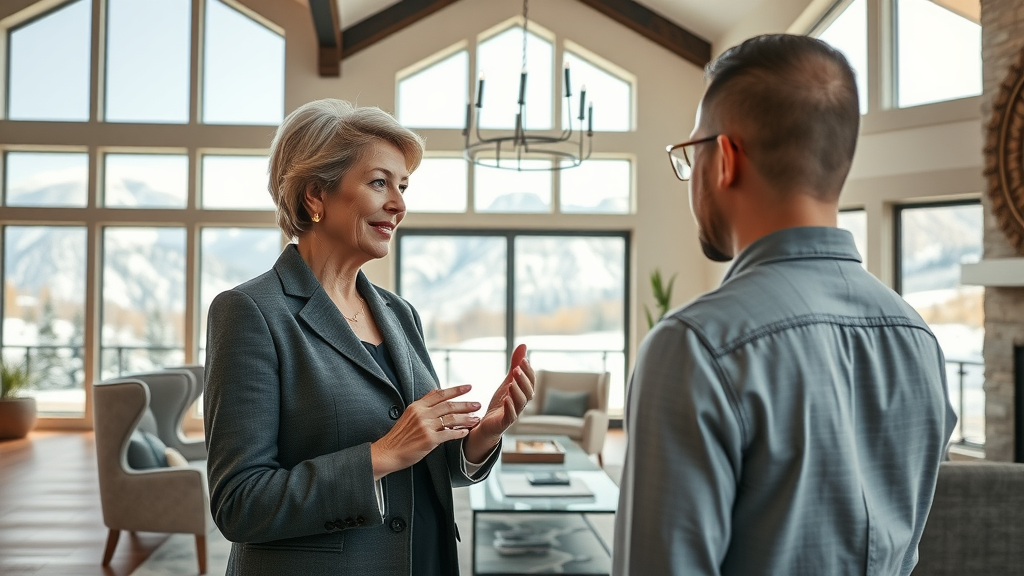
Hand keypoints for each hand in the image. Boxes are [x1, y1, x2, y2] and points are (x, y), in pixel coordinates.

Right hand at [370, 385, 479, 479]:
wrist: (388, 452)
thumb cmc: (399, 436)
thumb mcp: (409, 414)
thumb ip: (423, 403)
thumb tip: (436, 390)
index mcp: (417, 406)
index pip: (440, 394)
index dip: (456, 390)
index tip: (468, 387)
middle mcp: (422, 414)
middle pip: (449, 405)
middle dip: (466, 404)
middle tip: (478, 404)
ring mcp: (425, 426)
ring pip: (451, 419)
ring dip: (466, 419)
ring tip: (476, 419)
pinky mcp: (429, 439)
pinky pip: (449, 434)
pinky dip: (459, 432)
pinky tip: (466, 432)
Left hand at [464, 344, 535, 461]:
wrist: (488, 424)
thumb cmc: (501, 403)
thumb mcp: (508, 381)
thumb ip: (516, 365)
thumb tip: (524, 345)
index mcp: (524, 393)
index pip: (531, 381)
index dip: (528, 371)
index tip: (523, 359)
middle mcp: (521, 403)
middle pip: (528, 391)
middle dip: (523, 380)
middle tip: (516, 368)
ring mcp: (514, 413)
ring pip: (521, 403)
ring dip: (518, 392)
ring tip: (511, 382)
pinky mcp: (505, 422)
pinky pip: (511, 415)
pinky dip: (510, 407)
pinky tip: (506, 398)